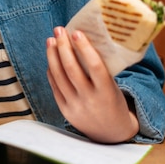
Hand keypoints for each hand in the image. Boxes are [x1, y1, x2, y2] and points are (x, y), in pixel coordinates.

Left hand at [46, 26, 138, 142]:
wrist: (112, 134)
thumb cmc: (113, 101)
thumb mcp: (113, 86)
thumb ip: (100, 68)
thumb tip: (83, 41)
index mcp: (107, 92)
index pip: (95, 66)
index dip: (84, 48)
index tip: (77, 32)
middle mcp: (90, 100)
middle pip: (71, 69)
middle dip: (63, 46)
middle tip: (59, 30)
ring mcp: (75, 106)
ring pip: (59, 76)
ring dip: (52, 55)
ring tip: (51, 40)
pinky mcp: (65, 110)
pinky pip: (54, 86)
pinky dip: (51, 70)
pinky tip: (51, 58)